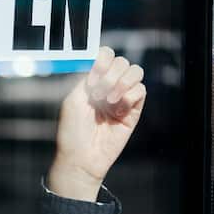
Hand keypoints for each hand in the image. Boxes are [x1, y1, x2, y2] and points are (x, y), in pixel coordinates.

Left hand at [48, 46, 146, 201]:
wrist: (81, 157)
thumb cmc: (72, 130)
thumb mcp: (73, 100)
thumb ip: (87, 79)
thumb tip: (102, 64)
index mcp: (92, 81)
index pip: (106, 56)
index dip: (103, 59)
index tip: (94, 76)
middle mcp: (108, 87)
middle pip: (122, 62)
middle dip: (111, 74)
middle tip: (98, 93)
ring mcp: (122, 98)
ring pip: (136, 72)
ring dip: (122, 82)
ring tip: (109, 100)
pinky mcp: (134, 112)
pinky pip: (141, 91)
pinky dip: (129, 96)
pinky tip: (117, 110)